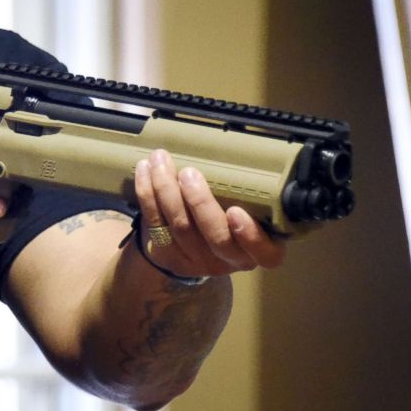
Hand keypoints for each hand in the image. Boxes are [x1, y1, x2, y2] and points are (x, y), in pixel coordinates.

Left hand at [133, 149, 285, 278]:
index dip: (251, 235)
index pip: (266, 254)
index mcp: (255, 249)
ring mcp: (195, 260)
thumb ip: (247, 196)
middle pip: (216, 238)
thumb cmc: (225, 218)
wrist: (184, 246)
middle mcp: (227, 259)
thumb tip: (239, 151)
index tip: (235, 211)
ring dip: (167, 188)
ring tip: (160, 160)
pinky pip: (154, 221)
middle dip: (200, 202)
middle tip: (189, 173)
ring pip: (180, 226)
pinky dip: (147, 192)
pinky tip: (145, 169)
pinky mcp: (166, 253)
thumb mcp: (246, 212)